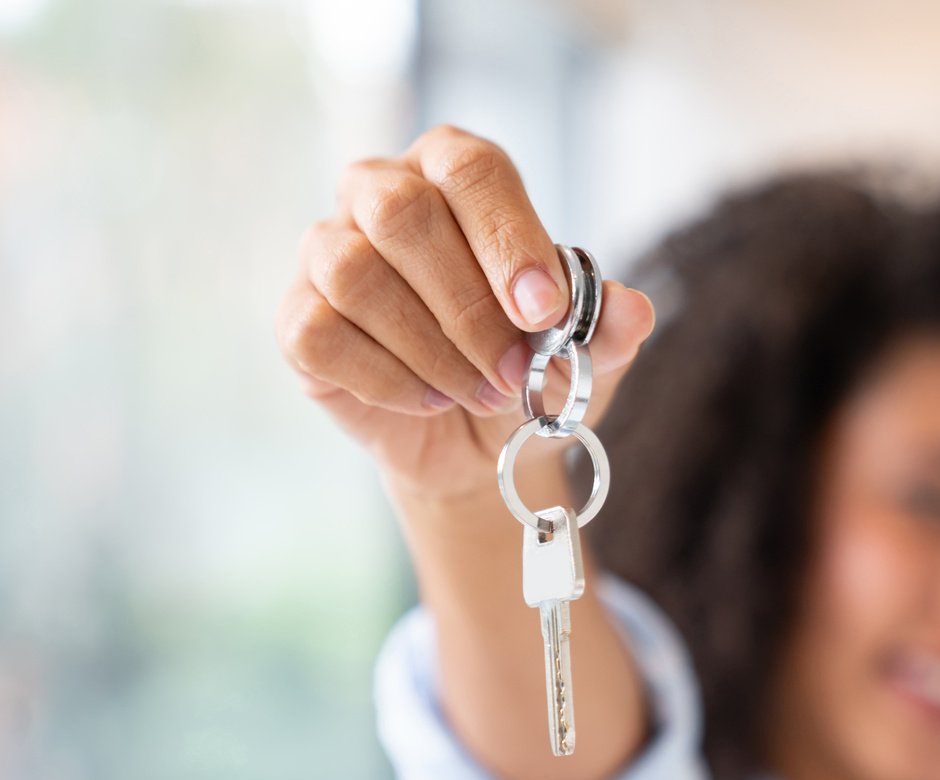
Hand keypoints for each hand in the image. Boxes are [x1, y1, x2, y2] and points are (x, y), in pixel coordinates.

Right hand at [276, 124, 654, 501]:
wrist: (477, 444)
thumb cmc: (528, 373)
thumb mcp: (584, 358)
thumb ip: (605, 329)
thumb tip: (634, 312)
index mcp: (455, 173)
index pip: (471, 170)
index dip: (506, 237)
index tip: (542, 309)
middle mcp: (380, 192)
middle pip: (403, 214)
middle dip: (470, 307)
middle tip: (516, 372)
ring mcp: (328, 251)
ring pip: (356, 275)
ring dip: (433, 349)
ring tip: (484, 392)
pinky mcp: (298, 318)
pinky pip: (321, 334)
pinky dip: (387, 379)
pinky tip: (431, 401)